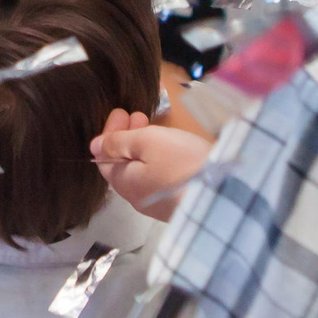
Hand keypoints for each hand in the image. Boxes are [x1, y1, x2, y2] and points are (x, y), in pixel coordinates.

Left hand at [89, 109, 209, 218]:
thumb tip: (95, 146)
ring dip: (143, 148)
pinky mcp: (178, 205)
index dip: (109, 133)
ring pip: (142, 172)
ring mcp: (158, 205)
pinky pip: (159, 179)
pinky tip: (169, 150)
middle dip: (127, 138)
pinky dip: (157, 160)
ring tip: (154, 129)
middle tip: (138, 115)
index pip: (103, 158)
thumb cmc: (181, 164)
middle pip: (123, 165)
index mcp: (124, 184)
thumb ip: (119, 142)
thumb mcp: (148, 142)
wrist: (223, 196)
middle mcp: (137, 199)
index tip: (121, 112)